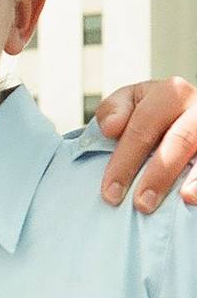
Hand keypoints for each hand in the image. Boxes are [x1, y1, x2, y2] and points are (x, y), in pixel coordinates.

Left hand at [96, 78, 196, 211]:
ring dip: (194, 178)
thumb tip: (112, 127)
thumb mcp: (129, 104)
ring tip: (183, 199)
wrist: (179, 116)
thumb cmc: (150, 114)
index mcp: (170, 93)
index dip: (126, 160)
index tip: (111, 192)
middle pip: (179, 139)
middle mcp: (196, 107)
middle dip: (159, 174)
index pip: (144, 126)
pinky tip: (194, 197)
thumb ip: (113, 110)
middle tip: (142, 204)